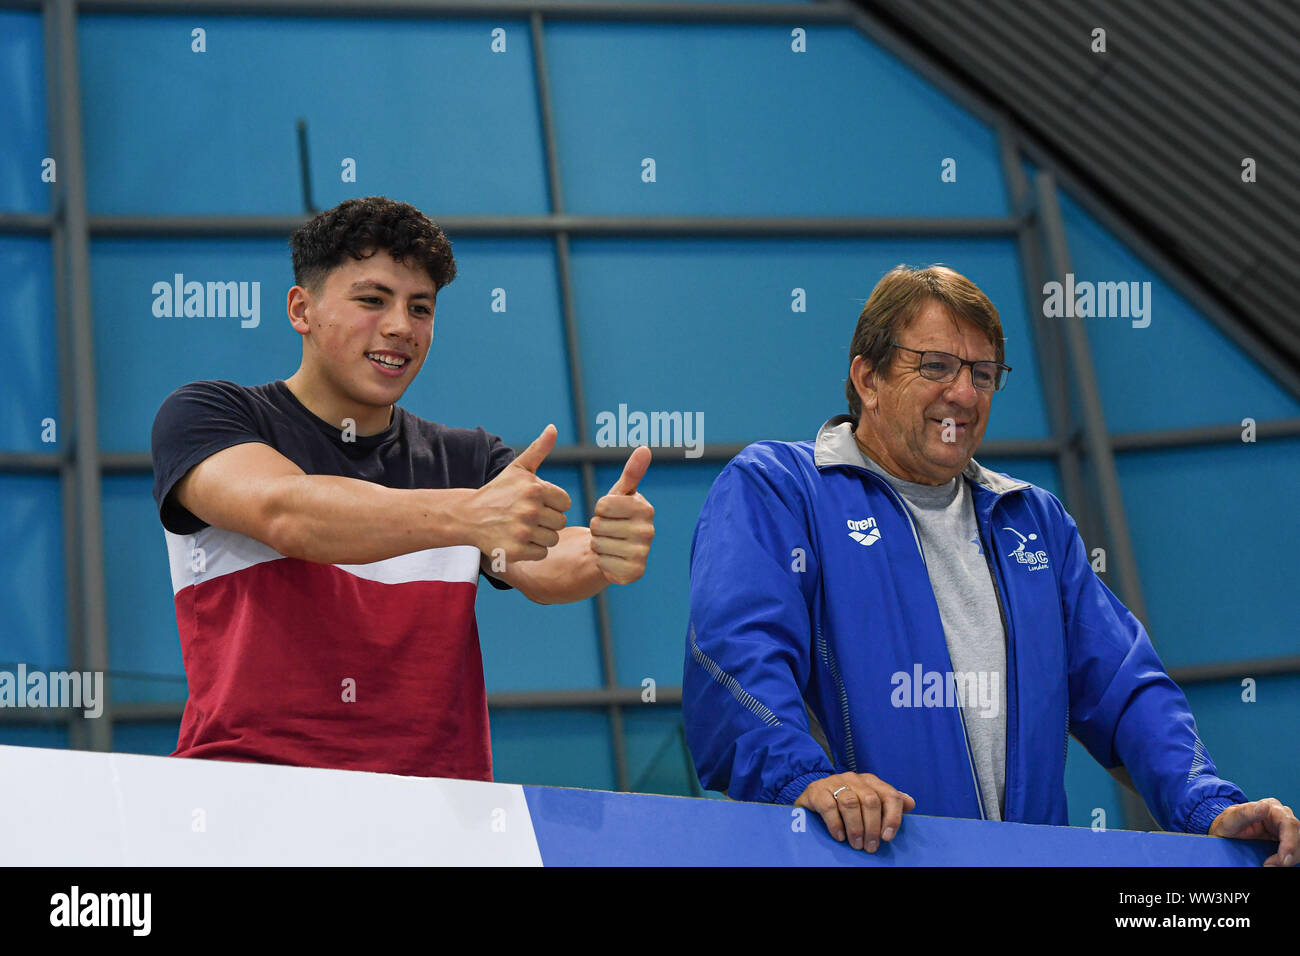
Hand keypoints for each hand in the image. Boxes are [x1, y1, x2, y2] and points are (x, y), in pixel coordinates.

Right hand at [467, 424, 571, 563]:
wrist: (469, 516)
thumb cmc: (498, 491)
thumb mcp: (518, 468)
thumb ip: (539, 449)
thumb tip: (553, 428)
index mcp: (535, 489)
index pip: (565, 503)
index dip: (553, 504)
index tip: (536, 503)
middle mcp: (530, 510)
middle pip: (560, 522)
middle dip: (547, 521)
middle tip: (527, 516)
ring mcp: (523, 532)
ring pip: (553, 539)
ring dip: (541, 536)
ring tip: (523, 528)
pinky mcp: (516, 551)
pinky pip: (541, 553)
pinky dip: (532, 550)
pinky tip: (518, 540)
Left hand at [589, 446, 653, 585]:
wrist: (617, 552)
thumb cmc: (617, 518)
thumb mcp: (621, 494)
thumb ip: (632, 472)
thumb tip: (645, 449)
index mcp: (645, 509)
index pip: (602, 505)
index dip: (599, 510)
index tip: (609, 514)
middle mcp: (648, 531)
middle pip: (598, 525)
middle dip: (597, 528)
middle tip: (608, 532)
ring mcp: (643, 553)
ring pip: (598, 544)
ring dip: (597, 544)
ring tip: (609, 544)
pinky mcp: (634, 573)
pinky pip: (602, 563)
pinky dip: (601, 562)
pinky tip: (611, 560)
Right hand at [795, 772, 915, 852]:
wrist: (812, 796)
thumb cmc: (844, 803)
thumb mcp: (867, 802)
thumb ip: (888, 803)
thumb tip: (910, 803)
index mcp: (870, 781)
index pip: (890, 795)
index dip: (892, 817)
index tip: (888, 837)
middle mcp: (854, 779)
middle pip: (871, 800)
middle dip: (873, 827)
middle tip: (870, 847)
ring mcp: (834, 782)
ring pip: (851, 803)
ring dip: (856, 828)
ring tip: (856, 845)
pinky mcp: (817, 790)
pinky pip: (829, 806)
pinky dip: (836, 824)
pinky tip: (839, 837)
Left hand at [1209, 798, 1297, 865]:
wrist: (1225, 832)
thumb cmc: (1227, 822)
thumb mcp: (1231, 818)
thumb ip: (1246, 812)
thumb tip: (1264, 807)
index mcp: (1270, 806)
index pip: (1288, 823)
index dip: (1290, 842)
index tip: (1283, 857)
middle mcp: (1281, 816)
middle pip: (1297, 835)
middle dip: (1291, 852)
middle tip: (1275, 864)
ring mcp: (1284, 828)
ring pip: (1298, 843)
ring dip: (1291, 857)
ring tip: (1272, 864)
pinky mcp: (1284, 839)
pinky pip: (1294, 849)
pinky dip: (1289, 858)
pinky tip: (1277, 862)